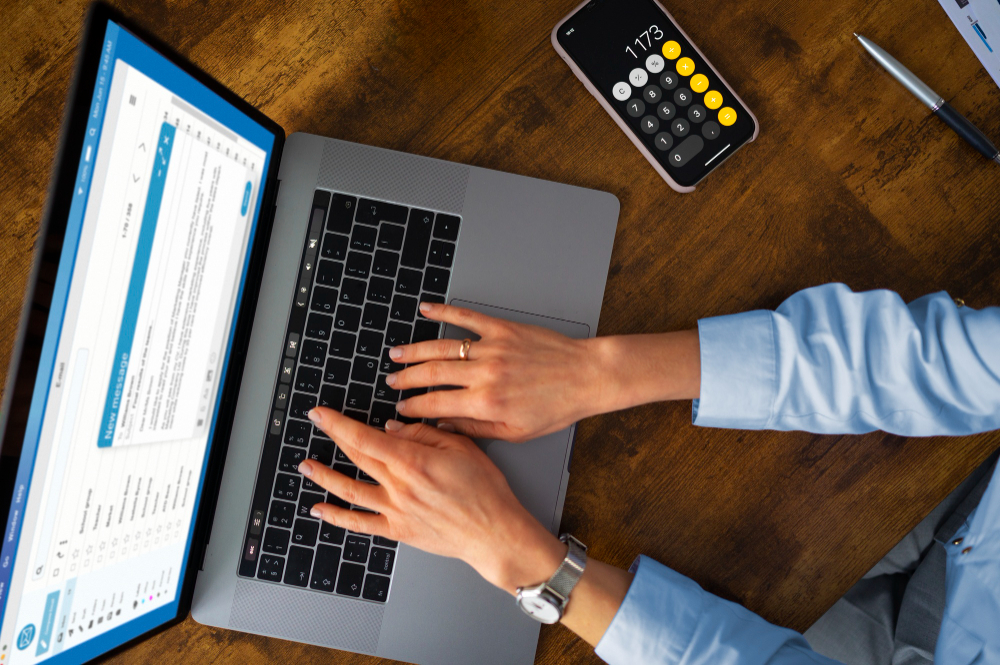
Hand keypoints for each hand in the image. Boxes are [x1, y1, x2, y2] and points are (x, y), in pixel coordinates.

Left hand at [300, 408, 564, 592]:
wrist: (494, 533)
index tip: (322, 413)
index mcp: (413, 461)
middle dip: (332, 437)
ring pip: (349, 490)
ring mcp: (395, 510)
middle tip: (316, 423)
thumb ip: (424, 434)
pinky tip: (320, 510)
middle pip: (356, 457)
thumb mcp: (462, 447)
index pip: (365, 437)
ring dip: (323, 476)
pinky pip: (360, 523)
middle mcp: (398, 486)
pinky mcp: (398, 530)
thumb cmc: (485, 491)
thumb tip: (392, 429)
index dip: (338, 423)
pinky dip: (336, 517)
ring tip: (306, 465)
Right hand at [389, 303, 701, 441]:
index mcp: (487, 403)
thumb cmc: (556, 407)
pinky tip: (426, 310)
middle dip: (407, 378)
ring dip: (415, 350)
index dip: (414, 406)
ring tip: (397, 354)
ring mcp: (493, 347)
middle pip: (433, 373)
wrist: (586, 377)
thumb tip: (446, 427)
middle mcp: (486, 373)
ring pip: (443, 347)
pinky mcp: (503, 329)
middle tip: (391, 379)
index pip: (437, 404)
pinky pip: (467, 318)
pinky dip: (444, 311)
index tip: (400, 408)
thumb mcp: (515, 431)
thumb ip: (476, 429)